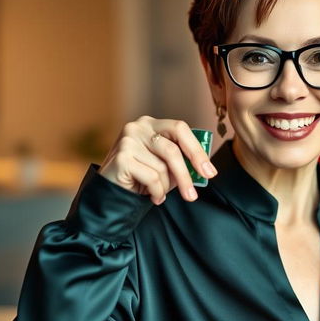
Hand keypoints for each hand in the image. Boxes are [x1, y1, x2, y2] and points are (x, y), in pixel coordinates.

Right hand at [97, 116, 217, 203]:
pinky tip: (152, 196)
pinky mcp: (122, 158)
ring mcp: (127, 140)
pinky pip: (151, 178)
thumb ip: (181, 161)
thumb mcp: (164, 166)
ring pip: (162, 167)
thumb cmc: (141, 178)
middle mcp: (138, 127)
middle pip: (172, 150)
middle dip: (186, 175)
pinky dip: (156, 192)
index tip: (209, 172)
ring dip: (165, 187)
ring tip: (159, 194)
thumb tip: (204, 168)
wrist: (110, 193)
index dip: (197, 150)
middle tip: (192, 195)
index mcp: (151, 124)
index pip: (180, 129)